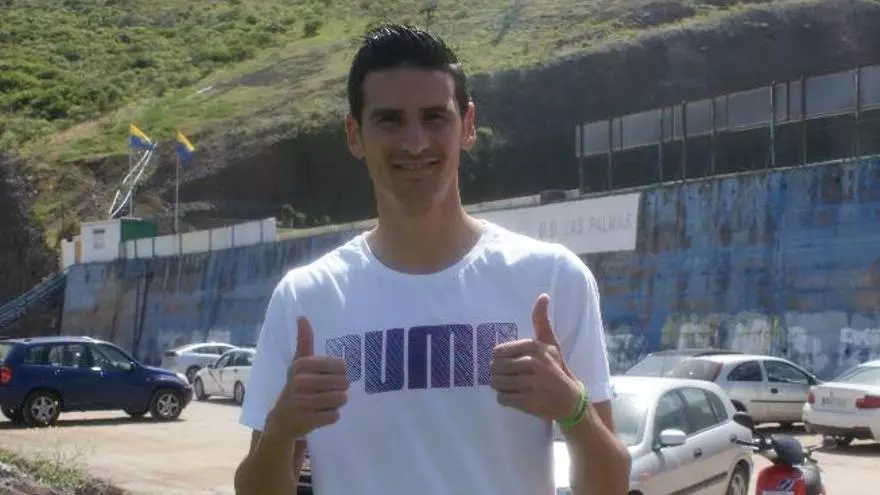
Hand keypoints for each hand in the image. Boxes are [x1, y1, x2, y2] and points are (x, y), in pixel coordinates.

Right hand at [264, 316, 348, 439]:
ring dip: (337, 402)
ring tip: (324, 403)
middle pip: (343, 382)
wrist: (281, 420)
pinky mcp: (306, 421)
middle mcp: (300, 382)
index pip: (341, 365)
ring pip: (341, 399)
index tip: (329, 376)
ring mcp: (302, 402)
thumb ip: (304, 341)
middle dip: (340, 388)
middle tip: (327, 391)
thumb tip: (302, 317)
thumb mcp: (299, 363)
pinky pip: (335, 415)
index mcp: (301, 365)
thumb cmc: (297, 387)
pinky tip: (319, 414)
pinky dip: (331, 416)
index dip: (341, 372)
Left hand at [490, 293, 580, 420]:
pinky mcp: (528, 402)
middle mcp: (532, 363)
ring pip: (497, 383)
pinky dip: (505, 399)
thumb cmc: (556, 368)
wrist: (571, 400)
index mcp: (534, 347)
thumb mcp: (550, 344)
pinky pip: (502, 398)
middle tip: (509, 377)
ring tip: (512, 387)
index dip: (501, 359)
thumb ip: (541, 321)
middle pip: (495, 367)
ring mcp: (530, 384)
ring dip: (500, 386)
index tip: (510, 363)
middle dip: (498, 373)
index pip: (499, 351)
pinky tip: (516, 397)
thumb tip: (543, 295)